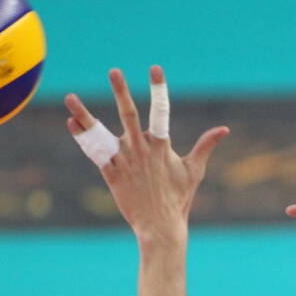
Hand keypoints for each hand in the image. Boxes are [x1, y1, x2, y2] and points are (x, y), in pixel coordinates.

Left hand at [64, 66, 226, 242]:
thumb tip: (224, 129)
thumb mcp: (194, 171)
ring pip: (102, 133)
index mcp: (161, 147)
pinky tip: (72, 123)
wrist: (160, 227)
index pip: (161, 112)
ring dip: (85, 115)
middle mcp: (141, 150)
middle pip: (129, 115)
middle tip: (114, 71)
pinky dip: (83, 138)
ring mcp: (124, 162)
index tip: (155, 68)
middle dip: (121, 92)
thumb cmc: (179, 199)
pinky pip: (94, 154)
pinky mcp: (111, 175)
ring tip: (70, 98)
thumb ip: (205, 146)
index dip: (159, 89)